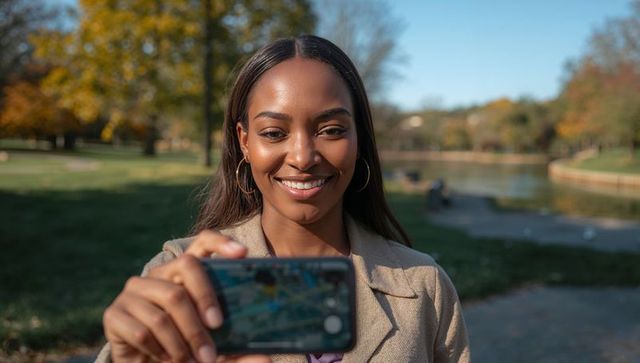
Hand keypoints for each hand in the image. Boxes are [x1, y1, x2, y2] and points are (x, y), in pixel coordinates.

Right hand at [103, 230, 271, 362]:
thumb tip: (266, 361)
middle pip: (186, 267)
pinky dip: (160, 349)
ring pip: (168, 301)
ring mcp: (134, 290)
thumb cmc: (185, 352)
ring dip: (185, 336)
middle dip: (205, 297)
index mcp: (184, 274)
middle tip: (217, 327)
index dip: (221, 242)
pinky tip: (166, 359)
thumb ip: (237, 353)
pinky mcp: (115, 313)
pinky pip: (143, 328)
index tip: (242, 253)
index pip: (202, 243)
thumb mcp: (214, 351)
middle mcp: (159, 274)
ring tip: (194, 360)